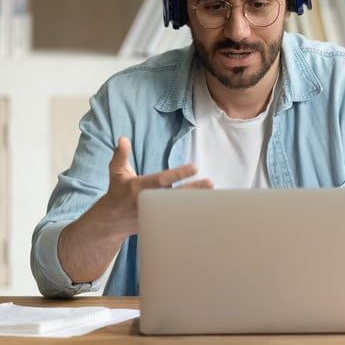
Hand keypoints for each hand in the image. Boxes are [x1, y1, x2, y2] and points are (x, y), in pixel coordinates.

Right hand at [57, 136, 212, 283]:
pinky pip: (176, 221)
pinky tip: (204, 212)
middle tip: (211, 182)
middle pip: (174, 196)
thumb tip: (123, 139)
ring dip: (195, 203)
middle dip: (193, 190)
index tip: (195, 167)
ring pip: (177, 210)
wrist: (110, 221)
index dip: (178, 174)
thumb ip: (121, 155)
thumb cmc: (117, 192)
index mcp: (138, 188)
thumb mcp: (116, 172)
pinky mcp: (157, 225)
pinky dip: (189, 217)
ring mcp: (153, 216)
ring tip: (213, 196)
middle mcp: (146, 202)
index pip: (161, 180)